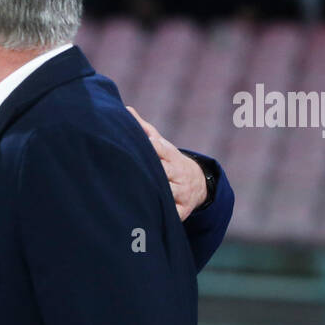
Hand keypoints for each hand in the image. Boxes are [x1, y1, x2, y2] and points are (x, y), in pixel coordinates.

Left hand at [126, 106, 206, 220]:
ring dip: (154, 194)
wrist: (198, 183)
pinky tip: (146, 215)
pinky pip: (173, 213)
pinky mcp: (183, 210)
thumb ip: (144, 130)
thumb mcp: (161, 145)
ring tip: (133, 195)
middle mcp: (178, 173)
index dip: (150, 147)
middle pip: (163, 171)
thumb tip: (125, 109)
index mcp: (170, 155)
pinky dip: (162, 214)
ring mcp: (182, 191)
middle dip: (150, 172)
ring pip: (167, 192)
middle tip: (127, 174)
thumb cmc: (169, 161)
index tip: (138, 146)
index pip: (160, 149)